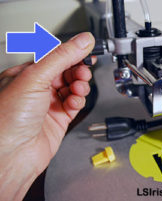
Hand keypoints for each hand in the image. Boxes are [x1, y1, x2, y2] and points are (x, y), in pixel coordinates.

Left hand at [0, 32, 94, 200]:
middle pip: (66, 72)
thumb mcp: (36, 77)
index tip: (86, 52)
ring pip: (73, 88)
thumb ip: (62, 57)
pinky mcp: (59, 119)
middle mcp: (37, 88)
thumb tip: (83, 41)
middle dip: (77, 70)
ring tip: (79, 87)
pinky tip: (74, 102)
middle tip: (83, 72)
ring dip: (80, 85)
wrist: (11, 155)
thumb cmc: (7, 119)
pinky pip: (75, 104)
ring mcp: (49, 104)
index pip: (54, 57)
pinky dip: (78, 101)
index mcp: (25, 74)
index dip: (71, 54)